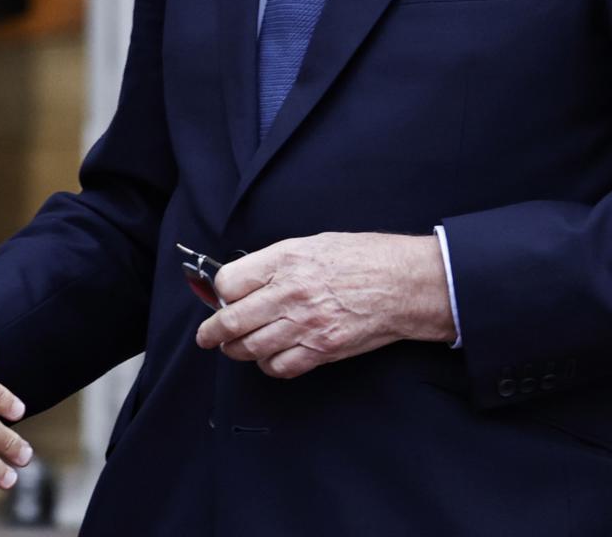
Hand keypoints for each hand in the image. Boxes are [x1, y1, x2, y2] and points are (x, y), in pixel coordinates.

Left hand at [193, 233, 454, 378]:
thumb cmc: (362, 258)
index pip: (229, 282)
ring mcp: (306, 324)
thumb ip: (275, 263)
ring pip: (251, 348)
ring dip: (238, 350)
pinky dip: (269, 365)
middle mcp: (291, 293)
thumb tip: (244, 282)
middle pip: (232, 320)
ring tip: (236, 347)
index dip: (219, 292)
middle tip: (207, 337)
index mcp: (286, 260)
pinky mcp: (322, 349)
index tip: (220, 298)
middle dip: (212, 332)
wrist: (403, 283)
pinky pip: (281, 367)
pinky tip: (270, 357)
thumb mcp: (312, 244)